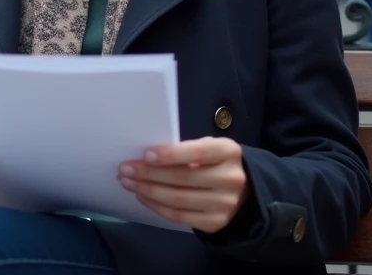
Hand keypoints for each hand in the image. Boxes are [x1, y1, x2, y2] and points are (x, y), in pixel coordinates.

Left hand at [118, 137, 249, 233]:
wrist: (245, 193)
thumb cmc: (217, 163)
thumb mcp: (211, 149)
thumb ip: (187, 150)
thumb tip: (148, 156)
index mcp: (228, 153)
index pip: (197, 153)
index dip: (170, 155)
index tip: (146, 155)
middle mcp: (229, 179)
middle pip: (183, 178)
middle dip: (149, 174)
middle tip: (125, 169)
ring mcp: (224, 205)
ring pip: (178, 199)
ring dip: (148, 191)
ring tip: (128, 182)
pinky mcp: (215, 223)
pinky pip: (179, 216)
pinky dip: (157, 206)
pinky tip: (143, 196)